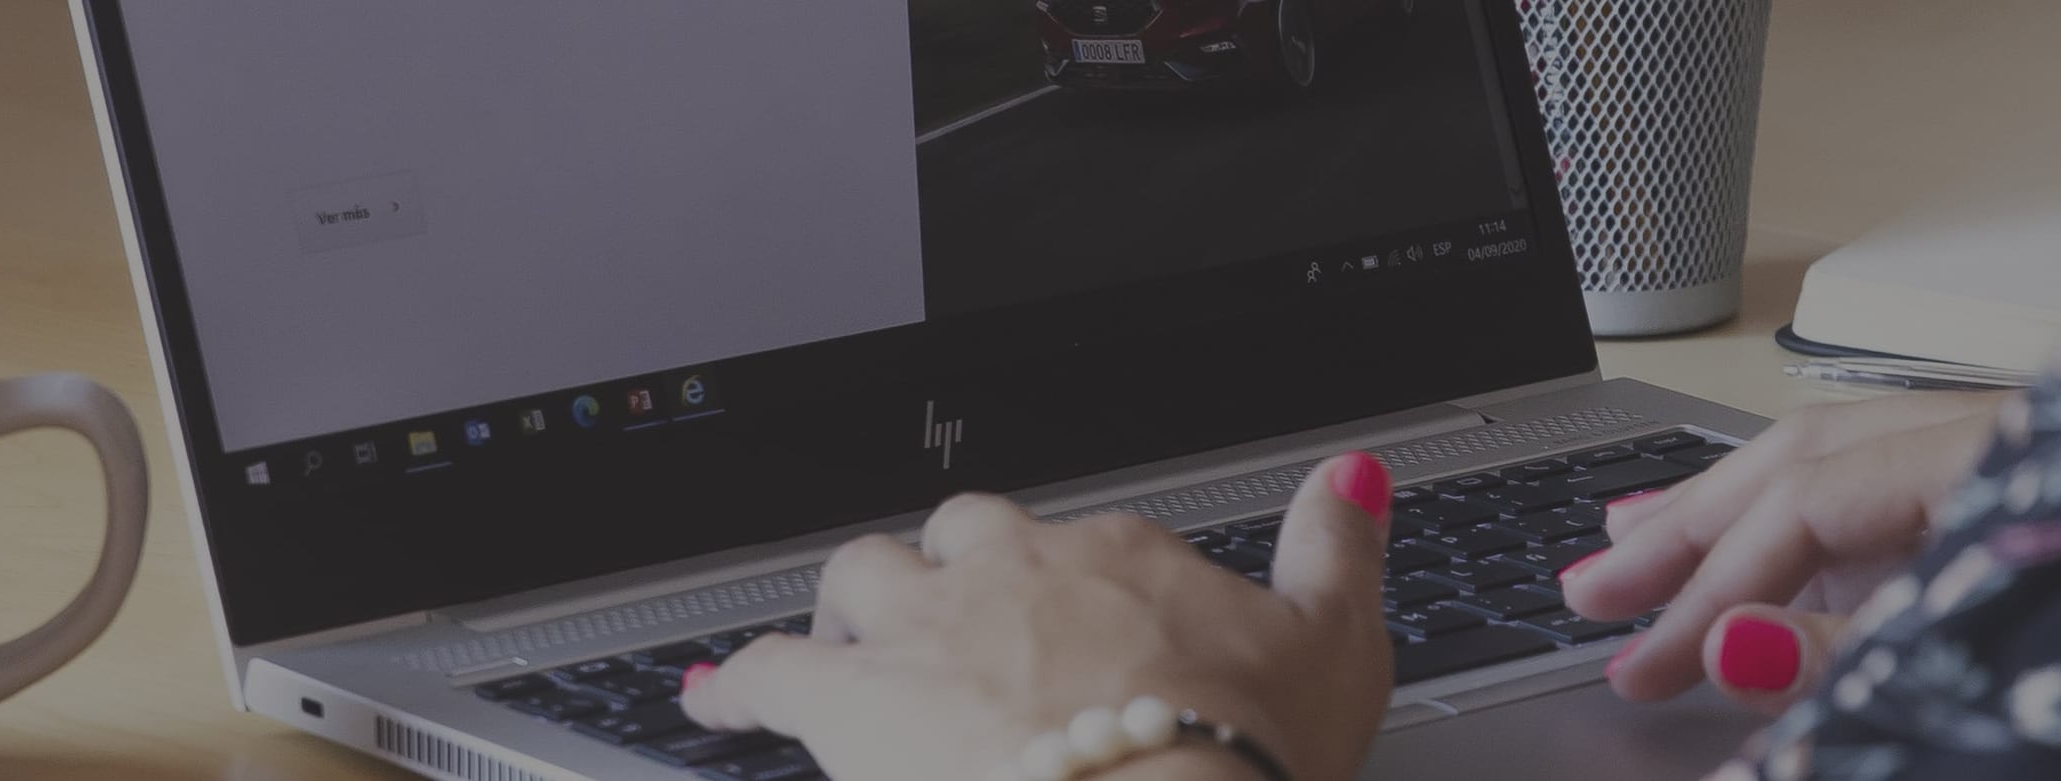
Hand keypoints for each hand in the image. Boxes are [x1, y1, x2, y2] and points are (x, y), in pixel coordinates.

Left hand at [682, 453, 1400, 780]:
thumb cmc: (1243, 756)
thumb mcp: (1335, 646)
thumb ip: (1334, 550)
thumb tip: (1349, 480)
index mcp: (1118, 557)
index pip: (1080, 540)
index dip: (1070, 580)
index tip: (1078, 617)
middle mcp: (1012, 572)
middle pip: (955, 535)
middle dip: (944, 568)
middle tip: (946, 618)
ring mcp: (925, 630)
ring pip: (859, 576)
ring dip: (846, 604)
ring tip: (837, 641)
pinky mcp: (848, 699)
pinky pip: (765, 670)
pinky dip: (732, 684)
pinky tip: (711, 700)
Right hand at [1558, 391, 2006, 709]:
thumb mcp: (1992, 670)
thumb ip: (1856, 651)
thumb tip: (1733, 646)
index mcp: (2001, 455)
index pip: (1807, 500)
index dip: (1714, 585)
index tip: (1648, 665)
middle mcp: (1998, 431)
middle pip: (1802, 455)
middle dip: (1687, 529)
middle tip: (1594, 591)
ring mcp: (2007, 451)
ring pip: (1832, 458)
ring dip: (1726, 509)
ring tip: (1633, 543)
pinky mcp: (2011, 489)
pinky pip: (1878, 483)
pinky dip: (1799, 516)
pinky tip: (1750, 534)